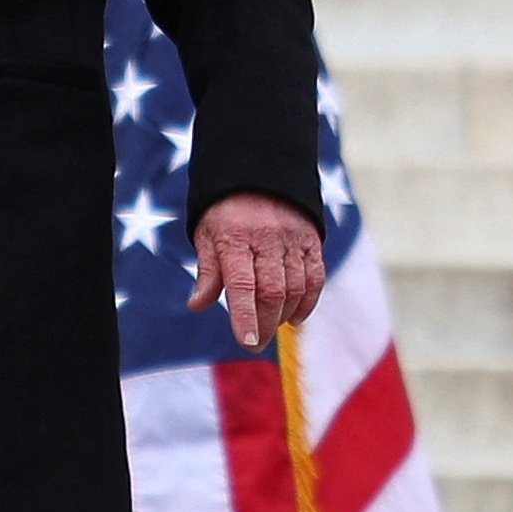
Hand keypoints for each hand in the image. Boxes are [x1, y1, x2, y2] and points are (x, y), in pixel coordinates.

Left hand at [188, 190, 325, 349]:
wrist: (259, 170)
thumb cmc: (226, 210)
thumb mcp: (207, 234)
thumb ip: (207, 272)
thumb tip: (197, 305)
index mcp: (235, 239)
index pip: (241, 284)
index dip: (245, 316)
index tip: (246, 342)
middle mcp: (266, 238)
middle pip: (271, 292)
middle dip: (264, 324)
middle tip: (255, 342)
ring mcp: (292, 239)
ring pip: (294, 287)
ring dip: (284, 314)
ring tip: (271, 325)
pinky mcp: (311, 239)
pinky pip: (315, 276)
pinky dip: (307, 301)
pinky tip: (295, 317)